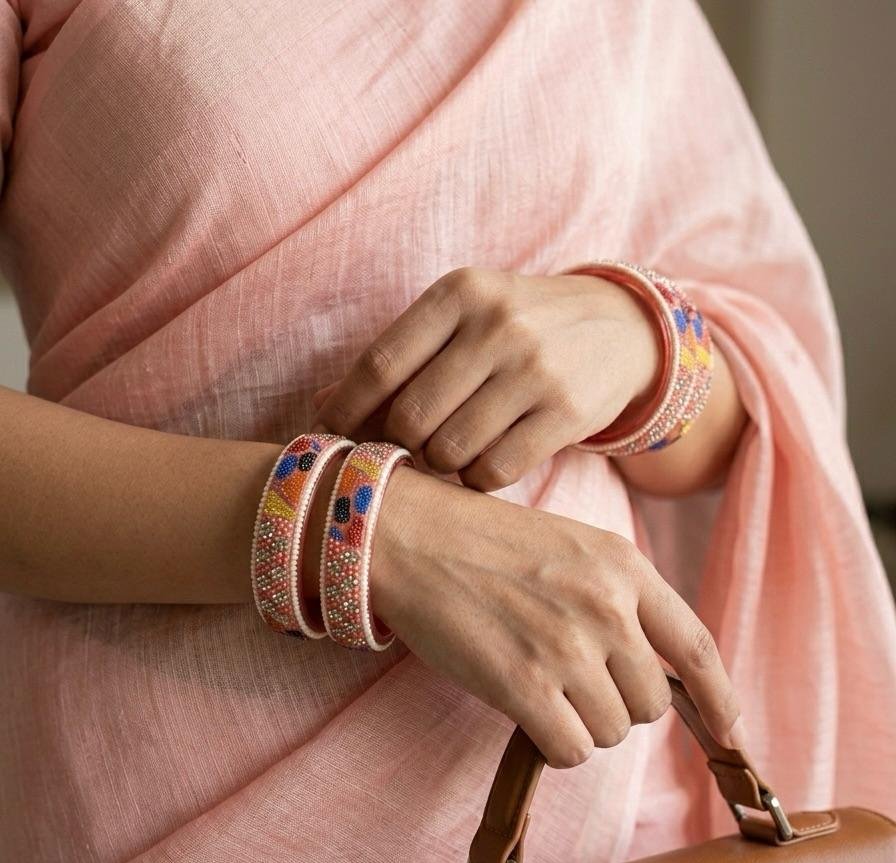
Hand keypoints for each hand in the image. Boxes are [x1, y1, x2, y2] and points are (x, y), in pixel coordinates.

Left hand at [311, 266, 660, 491]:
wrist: (621, 326)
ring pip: (449, 451)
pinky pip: (493, 472)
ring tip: (448, 450)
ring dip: (438, 464)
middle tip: (407, 445)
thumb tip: (319, 407)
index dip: (345, 412)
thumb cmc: (520, 324)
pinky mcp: (567, 413)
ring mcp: (536, 370)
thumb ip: (398, 356)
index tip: (328, 438)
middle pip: (410, 417)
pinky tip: (482, 462)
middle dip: (398, 443)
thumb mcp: (463, 315)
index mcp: (459, 293)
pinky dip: (476, 479)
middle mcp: (497, 326)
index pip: (379, 365)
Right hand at [369, 465, 745, 767]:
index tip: (730, 727)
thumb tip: (646, 663)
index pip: (695, 644)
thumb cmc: (482, 540)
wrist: (412, 536)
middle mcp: (606, 607)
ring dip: (582, 721)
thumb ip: (618, 594)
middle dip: (620, 703)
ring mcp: (567, 646)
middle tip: (575, 681)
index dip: (720, 695)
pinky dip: (552, 741)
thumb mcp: (570, 543)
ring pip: (613, 731)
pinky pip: (571, 748)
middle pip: (652, 702)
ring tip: (541, 684)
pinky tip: (525, 708)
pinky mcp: (524, 684)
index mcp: (623, 566)